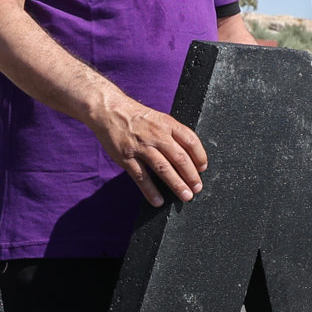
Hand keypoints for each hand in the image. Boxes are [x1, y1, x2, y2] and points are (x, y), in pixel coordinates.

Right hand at [88, 89, 209, 206]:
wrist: (109, 110)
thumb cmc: (136, 117)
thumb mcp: (158, 118)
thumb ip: (172, 134)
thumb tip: (188, 155)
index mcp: (167, 124)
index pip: (190, 140)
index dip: (200, 156)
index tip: (202, 168)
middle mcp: (156, 135)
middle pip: (179, 158)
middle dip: (191, 176)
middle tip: (197, 188)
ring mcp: (141, 147)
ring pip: (163, 169)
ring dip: (176, 185)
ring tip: (185, 196)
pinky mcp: (126, 157)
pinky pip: (141, 177)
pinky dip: (150, 191)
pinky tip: (157, 201)